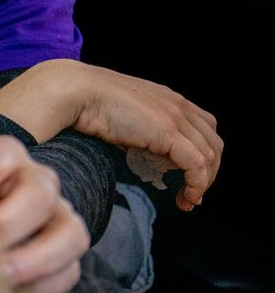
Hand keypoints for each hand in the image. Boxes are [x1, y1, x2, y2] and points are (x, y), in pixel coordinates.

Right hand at [67, 65, 220, 210]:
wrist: (78, 92)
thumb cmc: (89, 103)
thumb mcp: (124, 116)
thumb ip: (139, 131)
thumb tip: (141, 152)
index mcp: (171, 100)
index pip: (205, 130)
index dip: (204, 157)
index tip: (190, 179)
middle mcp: (180, 106)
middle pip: (214, 145)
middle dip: (208, 174)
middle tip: (191, 195)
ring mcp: (176, 118)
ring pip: (209, 157)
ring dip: (203, 184)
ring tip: (186, 200)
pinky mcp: (169, 133)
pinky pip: (196, 165)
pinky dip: (196, 185)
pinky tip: (184, 198)